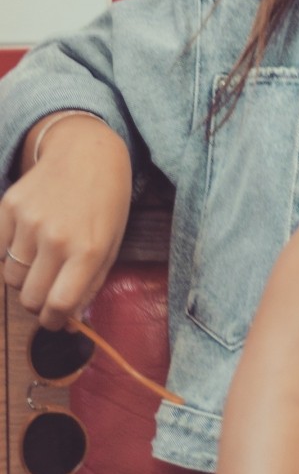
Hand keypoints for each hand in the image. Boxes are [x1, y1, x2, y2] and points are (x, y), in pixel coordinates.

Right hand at [0, 113, 131, 329]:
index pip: (58, 305)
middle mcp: (57, 238)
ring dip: (23, 278)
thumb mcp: (113, 243)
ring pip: (10, 277)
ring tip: (42, 259)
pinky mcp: (8, 206)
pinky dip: (8, 255)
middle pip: (29, 297)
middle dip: (38, 303)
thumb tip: (69, 321)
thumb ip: (91, 284)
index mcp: (89, 250)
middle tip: (47, 292)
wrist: (87, 153)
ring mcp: (29, 221)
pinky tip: (28, 240)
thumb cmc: (107, 202)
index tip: (55, 320)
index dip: (55, 321)